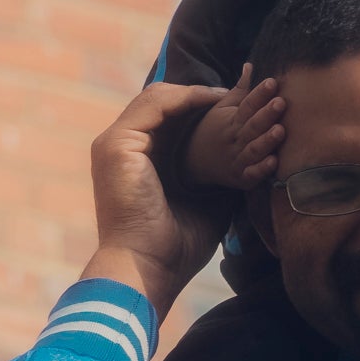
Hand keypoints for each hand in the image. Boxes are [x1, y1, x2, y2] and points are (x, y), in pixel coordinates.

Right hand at [85, 78, 231, 313]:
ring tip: (231, 94)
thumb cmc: (175, 247)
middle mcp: (119, 149)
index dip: (198, 110)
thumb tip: (246, 159)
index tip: (234, 109)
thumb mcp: (202, 202)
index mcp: (133, 163)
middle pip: (160, 105)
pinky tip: (215, 100)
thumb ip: (213, 177)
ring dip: (196, 92)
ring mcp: (113, 145)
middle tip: (236, 94)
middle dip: (198, 96)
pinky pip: (155, 105)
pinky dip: (186, 98)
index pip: (165, 121)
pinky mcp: (116, 144)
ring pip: (157, 99)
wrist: (149, 267)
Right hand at [188, 71, 289, 192]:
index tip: (272, 82)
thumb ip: (241, 89)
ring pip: (253, 150)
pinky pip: (251, 174)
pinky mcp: (242, 178)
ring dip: (267, 141)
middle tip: (281, 103)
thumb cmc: (217, 129)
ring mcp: (238, 159)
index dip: (259, 94)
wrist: (194, 160)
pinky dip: (261, 170)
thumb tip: (251, 64)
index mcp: (232, 120)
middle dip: (266, 114)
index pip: (247, 105)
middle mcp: (235, 139)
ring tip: (280, 130)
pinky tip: (274, 162)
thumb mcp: (224, 108)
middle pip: (252, 126)